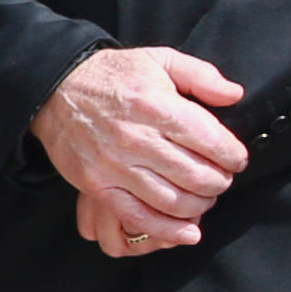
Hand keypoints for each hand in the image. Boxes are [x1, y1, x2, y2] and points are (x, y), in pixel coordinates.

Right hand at [34, 45, 249, 254]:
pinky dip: (168, 231)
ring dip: (200, 206)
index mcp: (156, 105)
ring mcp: (116, 166)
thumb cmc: (111, 75)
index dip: (233, 155)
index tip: (235, 159)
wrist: (55, 89)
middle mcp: (137, 138)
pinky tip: (188, 232)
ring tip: (203, 198)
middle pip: (197, 176)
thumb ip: (201, 75)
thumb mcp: (159, 59)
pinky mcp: (98, 186)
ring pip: (174, 201)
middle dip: (220, 182)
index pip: (211, 141)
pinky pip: (139, 217)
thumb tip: (234, 95)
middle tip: (220, 179)